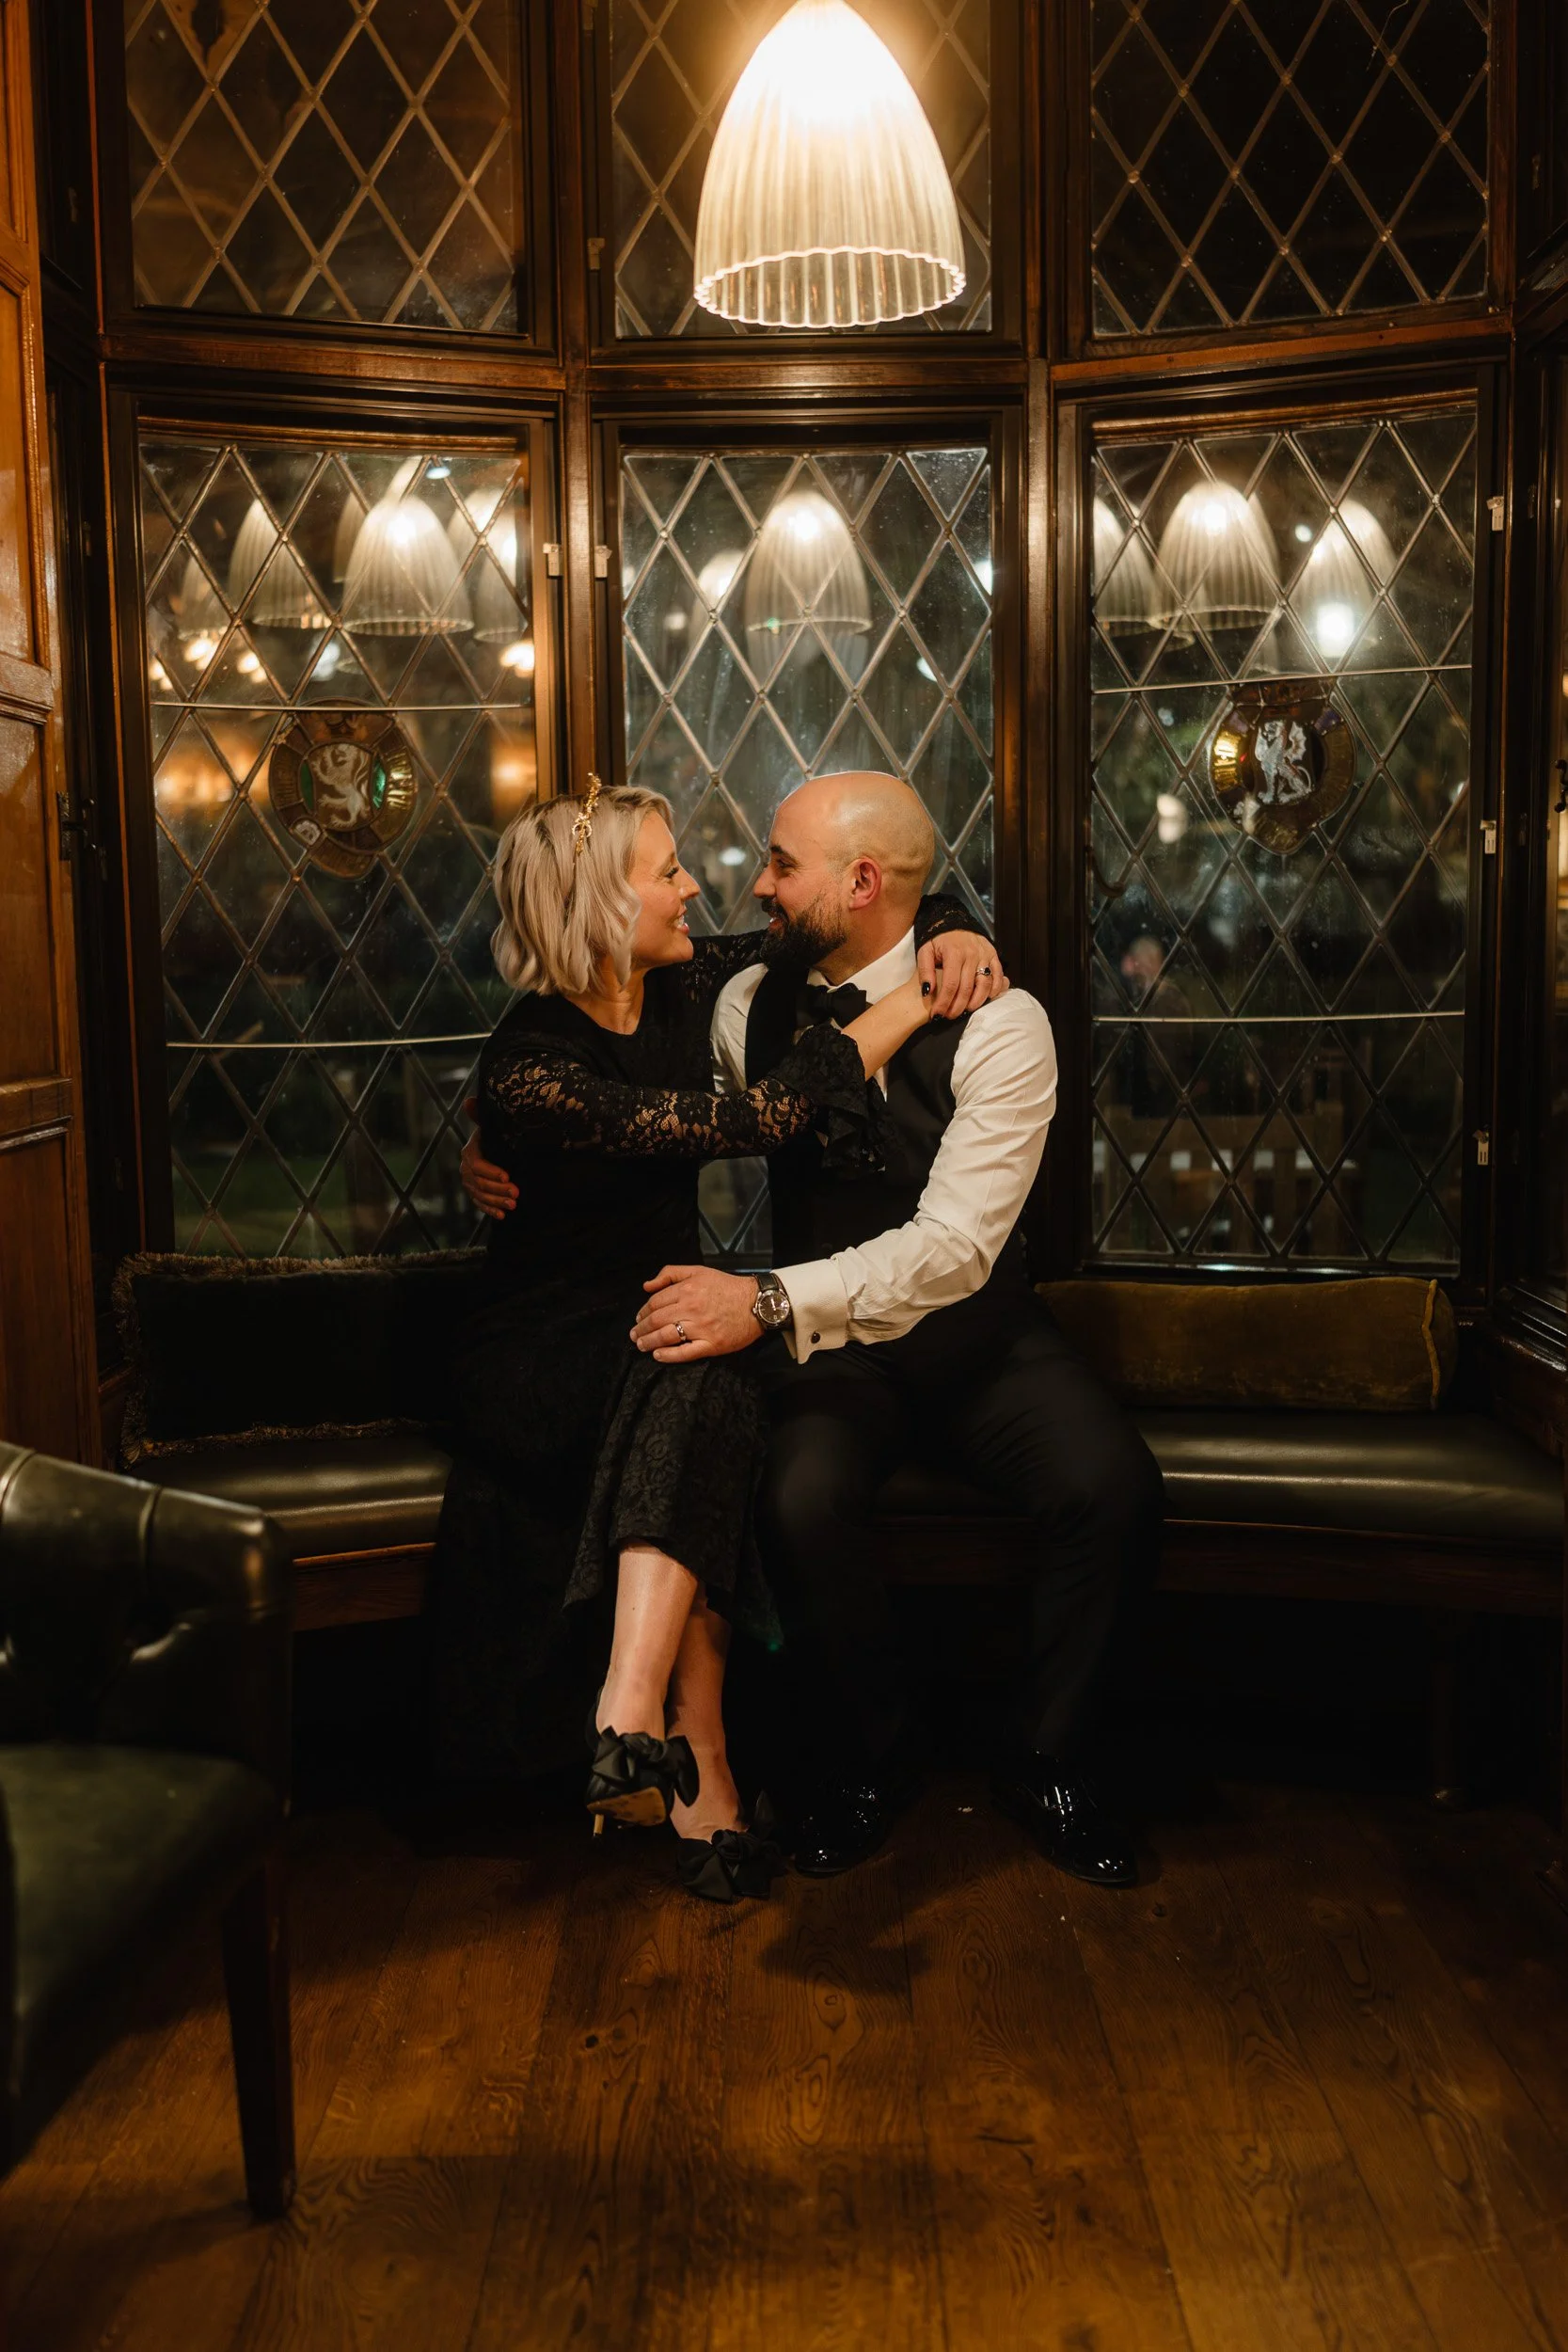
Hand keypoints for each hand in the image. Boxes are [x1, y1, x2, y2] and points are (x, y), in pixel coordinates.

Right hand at [459, 1097, 517, 1219]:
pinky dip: (491, 1210)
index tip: (507, 1176)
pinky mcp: (476, 1193)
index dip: (491, 1172)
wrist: (498, 1145)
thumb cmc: (497, 1133)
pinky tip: (502, 1216)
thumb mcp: (491, 1124)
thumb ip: (481, 1114)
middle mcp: (466, 1168)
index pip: (477, 1165)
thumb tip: (469, 1101)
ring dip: (497, 1201)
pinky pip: (480, 1204)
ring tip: (514, 1205)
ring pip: (481, 1195)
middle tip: (516, 1193)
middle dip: (498, 1189)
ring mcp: (470, 1182)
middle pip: (479, 1183)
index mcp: (470, 1151)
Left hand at [632, 1265, 763, 1361]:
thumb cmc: (727, 1287)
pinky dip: (669, 1356)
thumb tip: (647, 1286)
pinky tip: (658, 1356)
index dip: (642, 1312)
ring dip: (649, 1342)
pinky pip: (685, 1352)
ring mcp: (701, 1328)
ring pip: (667, 1336)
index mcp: (687, 1289)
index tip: (638, 1319)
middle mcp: (691, 1308)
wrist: (757, 1303)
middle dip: (641, 1329)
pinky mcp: (711, 1345)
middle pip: (657, 1320)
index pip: (655, 1302)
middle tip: (634, 1335)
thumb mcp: (698, 1271)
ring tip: (641, 1345)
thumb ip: (671, 1274)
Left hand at [917, 931, 1008, 1016]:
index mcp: (954, 953)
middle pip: (967, 988)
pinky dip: (994, 990)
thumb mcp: (925, 951)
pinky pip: (998, 976)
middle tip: (949, 1016)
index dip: (944, 1002)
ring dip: (976, 1002)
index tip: (937, 1014)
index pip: (950, 985)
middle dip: (957, 1007)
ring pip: (985, 985)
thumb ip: (924, 971)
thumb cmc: (938, 939)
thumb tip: (927, 992)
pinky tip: (984, 999)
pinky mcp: (993, 955)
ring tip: (964, 1011)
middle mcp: (972, 954)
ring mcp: (985, 954)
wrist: (954, 921)